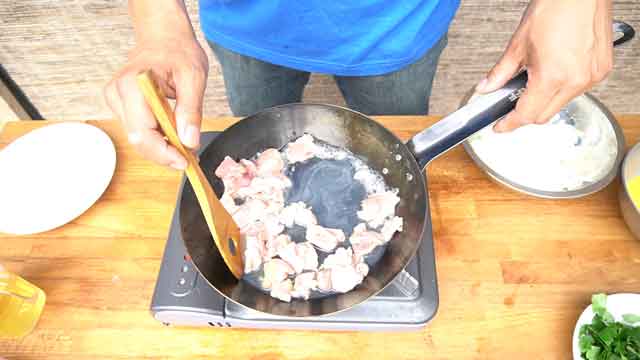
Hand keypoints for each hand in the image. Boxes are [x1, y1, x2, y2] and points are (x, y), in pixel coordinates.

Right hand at [104, 2, 208, 168]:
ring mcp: (115, 100)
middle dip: (164, 153)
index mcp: (133, 85)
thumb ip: (191, 110)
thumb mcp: (194, 78)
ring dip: (160, 147)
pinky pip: (137, 130)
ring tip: (182, 143)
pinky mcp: (118, 105)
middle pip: (138, 140)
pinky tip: (170, 133)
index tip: (184, 161)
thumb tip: (189, 141)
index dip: (163, 153)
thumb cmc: (177, 52)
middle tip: (188, 156)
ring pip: (137, 139)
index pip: (143, 133)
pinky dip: (155, 138)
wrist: (163, 37)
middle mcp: (117, 93)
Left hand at [475, 0, 612, 131]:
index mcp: (552, 77)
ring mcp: (591, 77)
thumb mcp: (518, 45)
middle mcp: (575, 81)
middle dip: (526, 113)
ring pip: (561, 104)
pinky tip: (555, 72)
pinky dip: (563, 88)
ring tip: (536, 78)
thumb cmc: (555, 9)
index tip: (501, 126)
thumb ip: (500, 73)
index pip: (527, 114)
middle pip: (544, 115)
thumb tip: (486, 88)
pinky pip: (578, 90)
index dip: (510, 123)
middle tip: (511, 105)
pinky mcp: (601, 70)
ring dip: (545, 99)